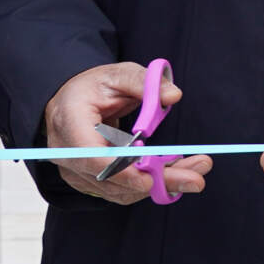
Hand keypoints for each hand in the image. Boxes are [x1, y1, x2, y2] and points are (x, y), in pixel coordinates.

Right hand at [40, 63, 211, 203]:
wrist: (72, 101)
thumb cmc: (93, 87)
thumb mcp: (118, 74)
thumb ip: (143, 82)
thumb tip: (172, 95)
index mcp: (70, 122)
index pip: (90, 156)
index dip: (119, 171)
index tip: (149, 180)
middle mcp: (68, 153)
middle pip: (110, 178)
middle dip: (155, 181)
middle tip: (195, 180)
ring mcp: (76, 170)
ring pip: (119, 188)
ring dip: (159, 183)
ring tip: (196, 171)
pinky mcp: (89, 179)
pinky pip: (121, 189)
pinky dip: (149, 184)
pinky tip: (177, 172)